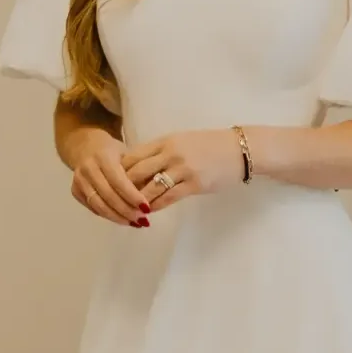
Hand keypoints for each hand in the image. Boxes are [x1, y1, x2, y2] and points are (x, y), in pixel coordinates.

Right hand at [66, 129, 156, 229]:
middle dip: (126, 211)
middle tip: (142, 220)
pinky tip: (121, 219)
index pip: (118, 181)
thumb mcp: (125, 154)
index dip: (132, 197)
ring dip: (117, 217)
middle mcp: (88, 168)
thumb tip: (150, 197)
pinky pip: (93, 208)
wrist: (84, 146)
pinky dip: (108, 216)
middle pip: (108, 196)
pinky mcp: (74, 190)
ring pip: (99, 206)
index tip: (146, 209)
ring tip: (133, 223)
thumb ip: (134, 173)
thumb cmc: (111, 151)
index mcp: (102, 157)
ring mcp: (79, 180)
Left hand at [121, 129, 240, 211]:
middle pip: (137, 172)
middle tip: (116, 200)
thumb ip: (162, 151)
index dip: (120, 170)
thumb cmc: (210, 145)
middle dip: (124, 188)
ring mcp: (182, 169)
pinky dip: (155, 206)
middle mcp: (171, 153)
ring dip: (137, 201)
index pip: (134, 155)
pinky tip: (148, 212)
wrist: (239, 149)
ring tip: (129, 210)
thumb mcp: (182, 141)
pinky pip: (168, 197)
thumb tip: (141, 166)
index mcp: (165, 141)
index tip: (112, 182)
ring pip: (150, 187)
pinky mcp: (194, 184)